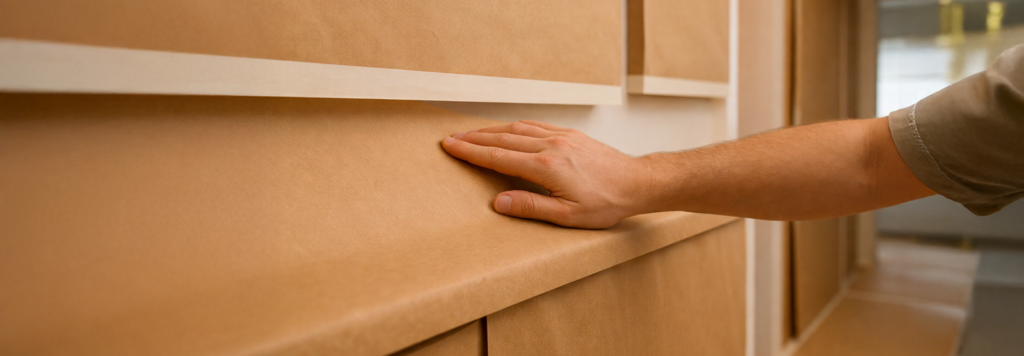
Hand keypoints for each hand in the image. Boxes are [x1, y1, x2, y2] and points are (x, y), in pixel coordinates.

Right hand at [441, 121, 650, 228]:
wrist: (637, 182)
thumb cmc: (606, 203)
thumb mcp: (568, 216)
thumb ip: (531, 207)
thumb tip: (497, 202)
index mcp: (546, 167)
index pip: (499, 157)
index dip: (471, 151)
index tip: (451, 145)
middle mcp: (551, 146)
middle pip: (503, 139)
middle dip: (474, 138)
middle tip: (451, 138)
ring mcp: (561, 136)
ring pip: (517, 128)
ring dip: (491, 130)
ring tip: (471, 133)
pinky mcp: (570, 134)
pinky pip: (535, 125)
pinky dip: (514, 127)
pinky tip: (507, 129)